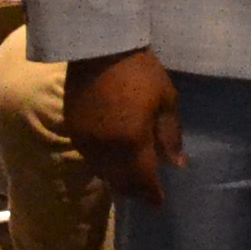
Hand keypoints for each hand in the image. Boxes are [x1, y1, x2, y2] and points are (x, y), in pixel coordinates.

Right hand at [70, 50, 183, 204]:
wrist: (100, 46)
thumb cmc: (141, 71)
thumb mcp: (166, 100)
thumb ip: (170, 135)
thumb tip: (177, 164)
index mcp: (131, 141)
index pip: (143, 180)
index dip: (152, 195)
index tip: (160, 203)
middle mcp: (105, 148)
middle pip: (120, 182)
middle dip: (134, 190)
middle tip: (146, 192)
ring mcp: (86, 140)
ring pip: (102, 172)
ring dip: (118, 179)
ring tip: (131, 178)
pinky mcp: (73, 129)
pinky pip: (90, 157)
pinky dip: (103, 164)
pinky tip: (113, 159)